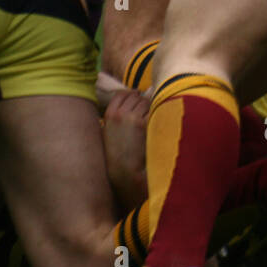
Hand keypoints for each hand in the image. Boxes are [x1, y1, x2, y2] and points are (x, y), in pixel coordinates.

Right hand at [103, 89, 150, 208]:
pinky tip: (156, 126)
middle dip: (143, 103)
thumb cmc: (118, 154)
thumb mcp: (110, 132)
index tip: (136, 102)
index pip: (122, 94)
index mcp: (110, 115)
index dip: (132, 96)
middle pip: (137, 97)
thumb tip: (135, 97)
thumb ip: (118, 116)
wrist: (125, 172)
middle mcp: (120, 114)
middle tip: (145, 116)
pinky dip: (157, 116)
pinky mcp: (144, 124)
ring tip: (149, 123)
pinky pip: (154, 111)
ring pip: (147, 102)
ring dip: (150, 109)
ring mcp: (132, 118)